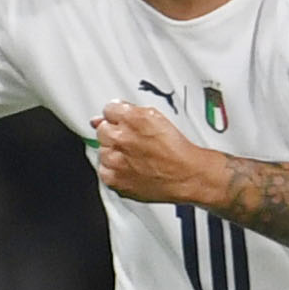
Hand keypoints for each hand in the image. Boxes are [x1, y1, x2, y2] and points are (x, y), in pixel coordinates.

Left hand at [91, 100, 220, 206]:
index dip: (117, 117)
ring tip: (135, 158)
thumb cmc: (176, 150)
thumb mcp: (156, 118)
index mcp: (131, 118)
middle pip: (102, 131)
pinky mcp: (113, 179)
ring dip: (114, 153)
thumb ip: (128, 111)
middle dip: (115, 135)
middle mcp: (120, 138)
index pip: (108, 110)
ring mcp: (114, 160)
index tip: (123, 123)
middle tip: (134, 143)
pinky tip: (131, 169)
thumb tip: (108, 114)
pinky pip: (104, 171)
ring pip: (102, 151)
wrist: (186, 176)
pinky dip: (114, 170)